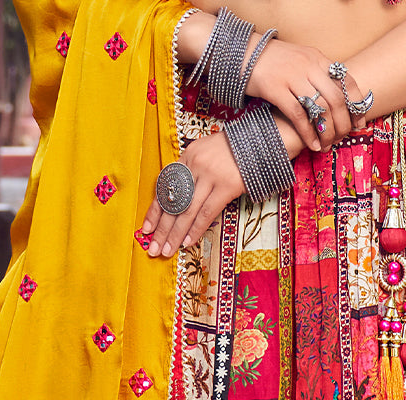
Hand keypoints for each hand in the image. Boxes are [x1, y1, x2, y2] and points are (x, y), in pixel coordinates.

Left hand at [142, 130, 245, 258]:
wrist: (259, 142)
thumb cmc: (231, 152)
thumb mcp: (205, 154)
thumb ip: (190, 173)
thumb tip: (176, 201)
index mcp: (187, 156)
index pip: (164, 187)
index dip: (154, 211)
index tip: (146, 229)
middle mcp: (195, 165)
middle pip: (173, 202)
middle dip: (161, 228)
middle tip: (154, 248)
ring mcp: (210, 175)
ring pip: (187, 211)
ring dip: (175, 234)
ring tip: (167, 250)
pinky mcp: (226, 186)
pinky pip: (206, 213)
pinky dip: (195, 229)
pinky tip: (187, 242)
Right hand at [244, 40, 366, 152]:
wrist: (244, 53)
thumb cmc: (274, 63)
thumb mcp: (301, 61)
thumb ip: (318, 75)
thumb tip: (336, 99)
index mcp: (318, 58)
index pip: (346, 81)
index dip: (356, 104)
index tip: (360, 123)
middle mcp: (308, 65)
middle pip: (336, 98)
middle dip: (343, 123)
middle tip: (343, 138)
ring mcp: (292, 76)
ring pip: (320, 108)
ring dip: (327, 132)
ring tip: (327, 145)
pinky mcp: (276, 88)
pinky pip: (298, 115)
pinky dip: (308, 133)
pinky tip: (313, 145)